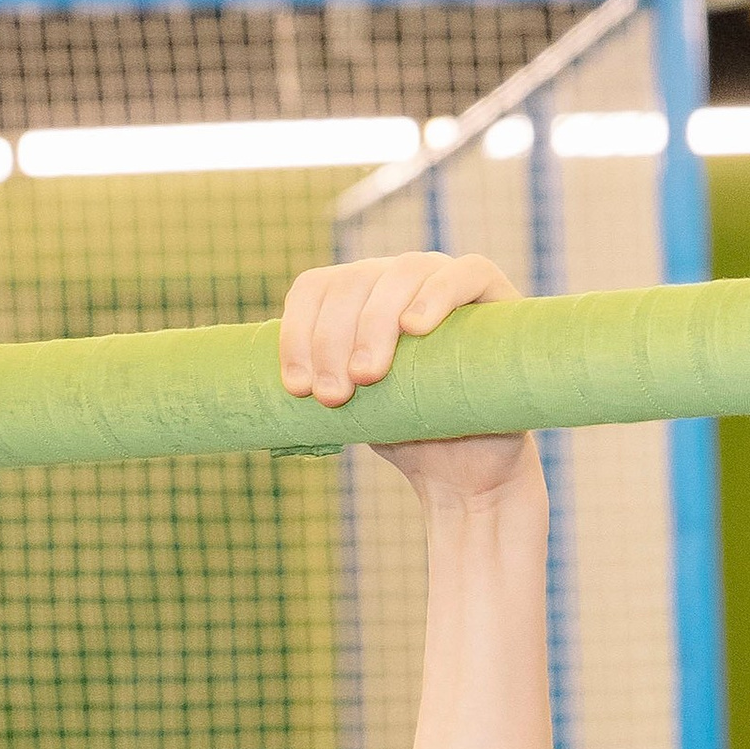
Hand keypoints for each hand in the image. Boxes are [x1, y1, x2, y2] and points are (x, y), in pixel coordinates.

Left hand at [276, 251, 534, 508]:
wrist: (464, 475)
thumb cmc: (403, 436)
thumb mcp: (349, 408)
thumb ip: (316, 385)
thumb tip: (255, 392)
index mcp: (357, 298)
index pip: (315, 287)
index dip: (297, 330)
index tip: (294, 388)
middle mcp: (398, 280)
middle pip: (353, 281)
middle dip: (332, 339)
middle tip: (333, 396)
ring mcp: (445, 284)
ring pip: (402, 274)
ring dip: (375, 324)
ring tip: (367, 377)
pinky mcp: (494, 299)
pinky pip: (467, 274)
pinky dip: (438, 294)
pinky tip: (416, 327)